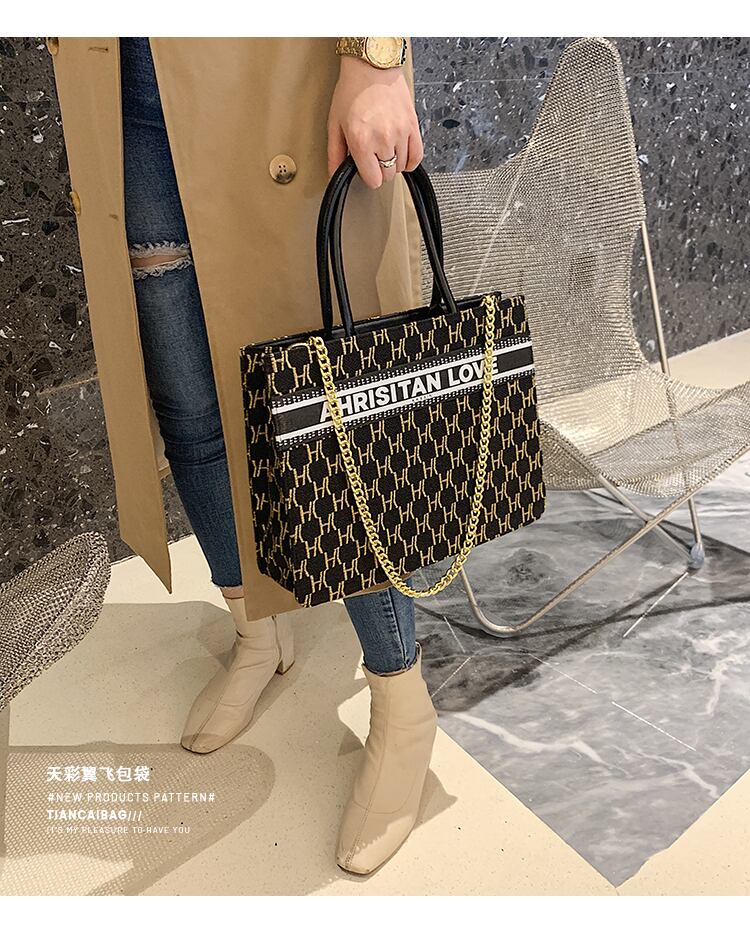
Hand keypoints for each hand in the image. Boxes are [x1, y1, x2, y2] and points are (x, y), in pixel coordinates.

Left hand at [327, 54, 423, 188]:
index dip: (368, 176)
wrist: (372, 65)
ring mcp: (400, 133)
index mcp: (362, 141)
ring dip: (393, 162)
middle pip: (387, 175)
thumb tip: (335, 175)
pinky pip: (417, 156)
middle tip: (372, 154)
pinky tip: (402, 155)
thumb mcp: (335, 123)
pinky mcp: (412, 125)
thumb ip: (335, 153)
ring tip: (384, 148)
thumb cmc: (353, 89)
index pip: (373, 180)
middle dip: (379, 169)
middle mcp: (383, 139)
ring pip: (401, 166)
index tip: (364, 167)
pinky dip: (410, 160)